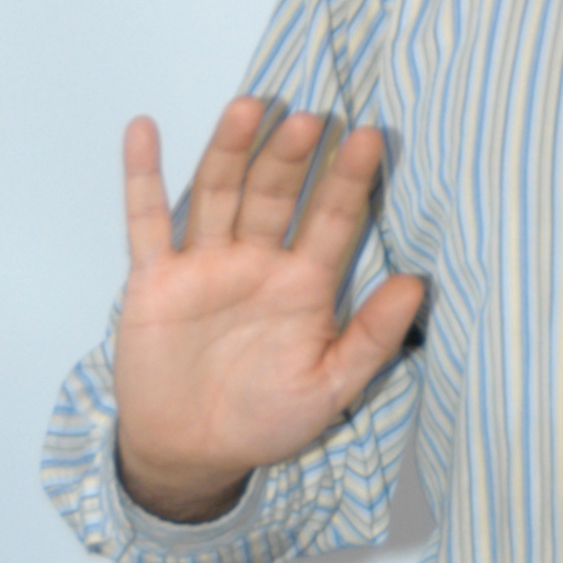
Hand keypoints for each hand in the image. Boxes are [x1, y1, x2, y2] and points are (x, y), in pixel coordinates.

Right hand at [111, 97, 423, 523]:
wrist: (191, 455)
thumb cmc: (265, 418)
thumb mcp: (329, 388)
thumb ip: (372, 338)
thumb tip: (419, 285)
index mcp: (303, 282)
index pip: (331, 219)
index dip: (348, 180)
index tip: (371, 137)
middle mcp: (256, 260)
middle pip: (274, 194)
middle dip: (290, 157)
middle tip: (310, 119)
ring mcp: (205, 263)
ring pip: (218, 193)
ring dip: (230, 150)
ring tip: (248, 108)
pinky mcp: (155, 278)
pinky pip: (146, 221)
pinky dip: (143, 176)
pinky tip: (144, 130)